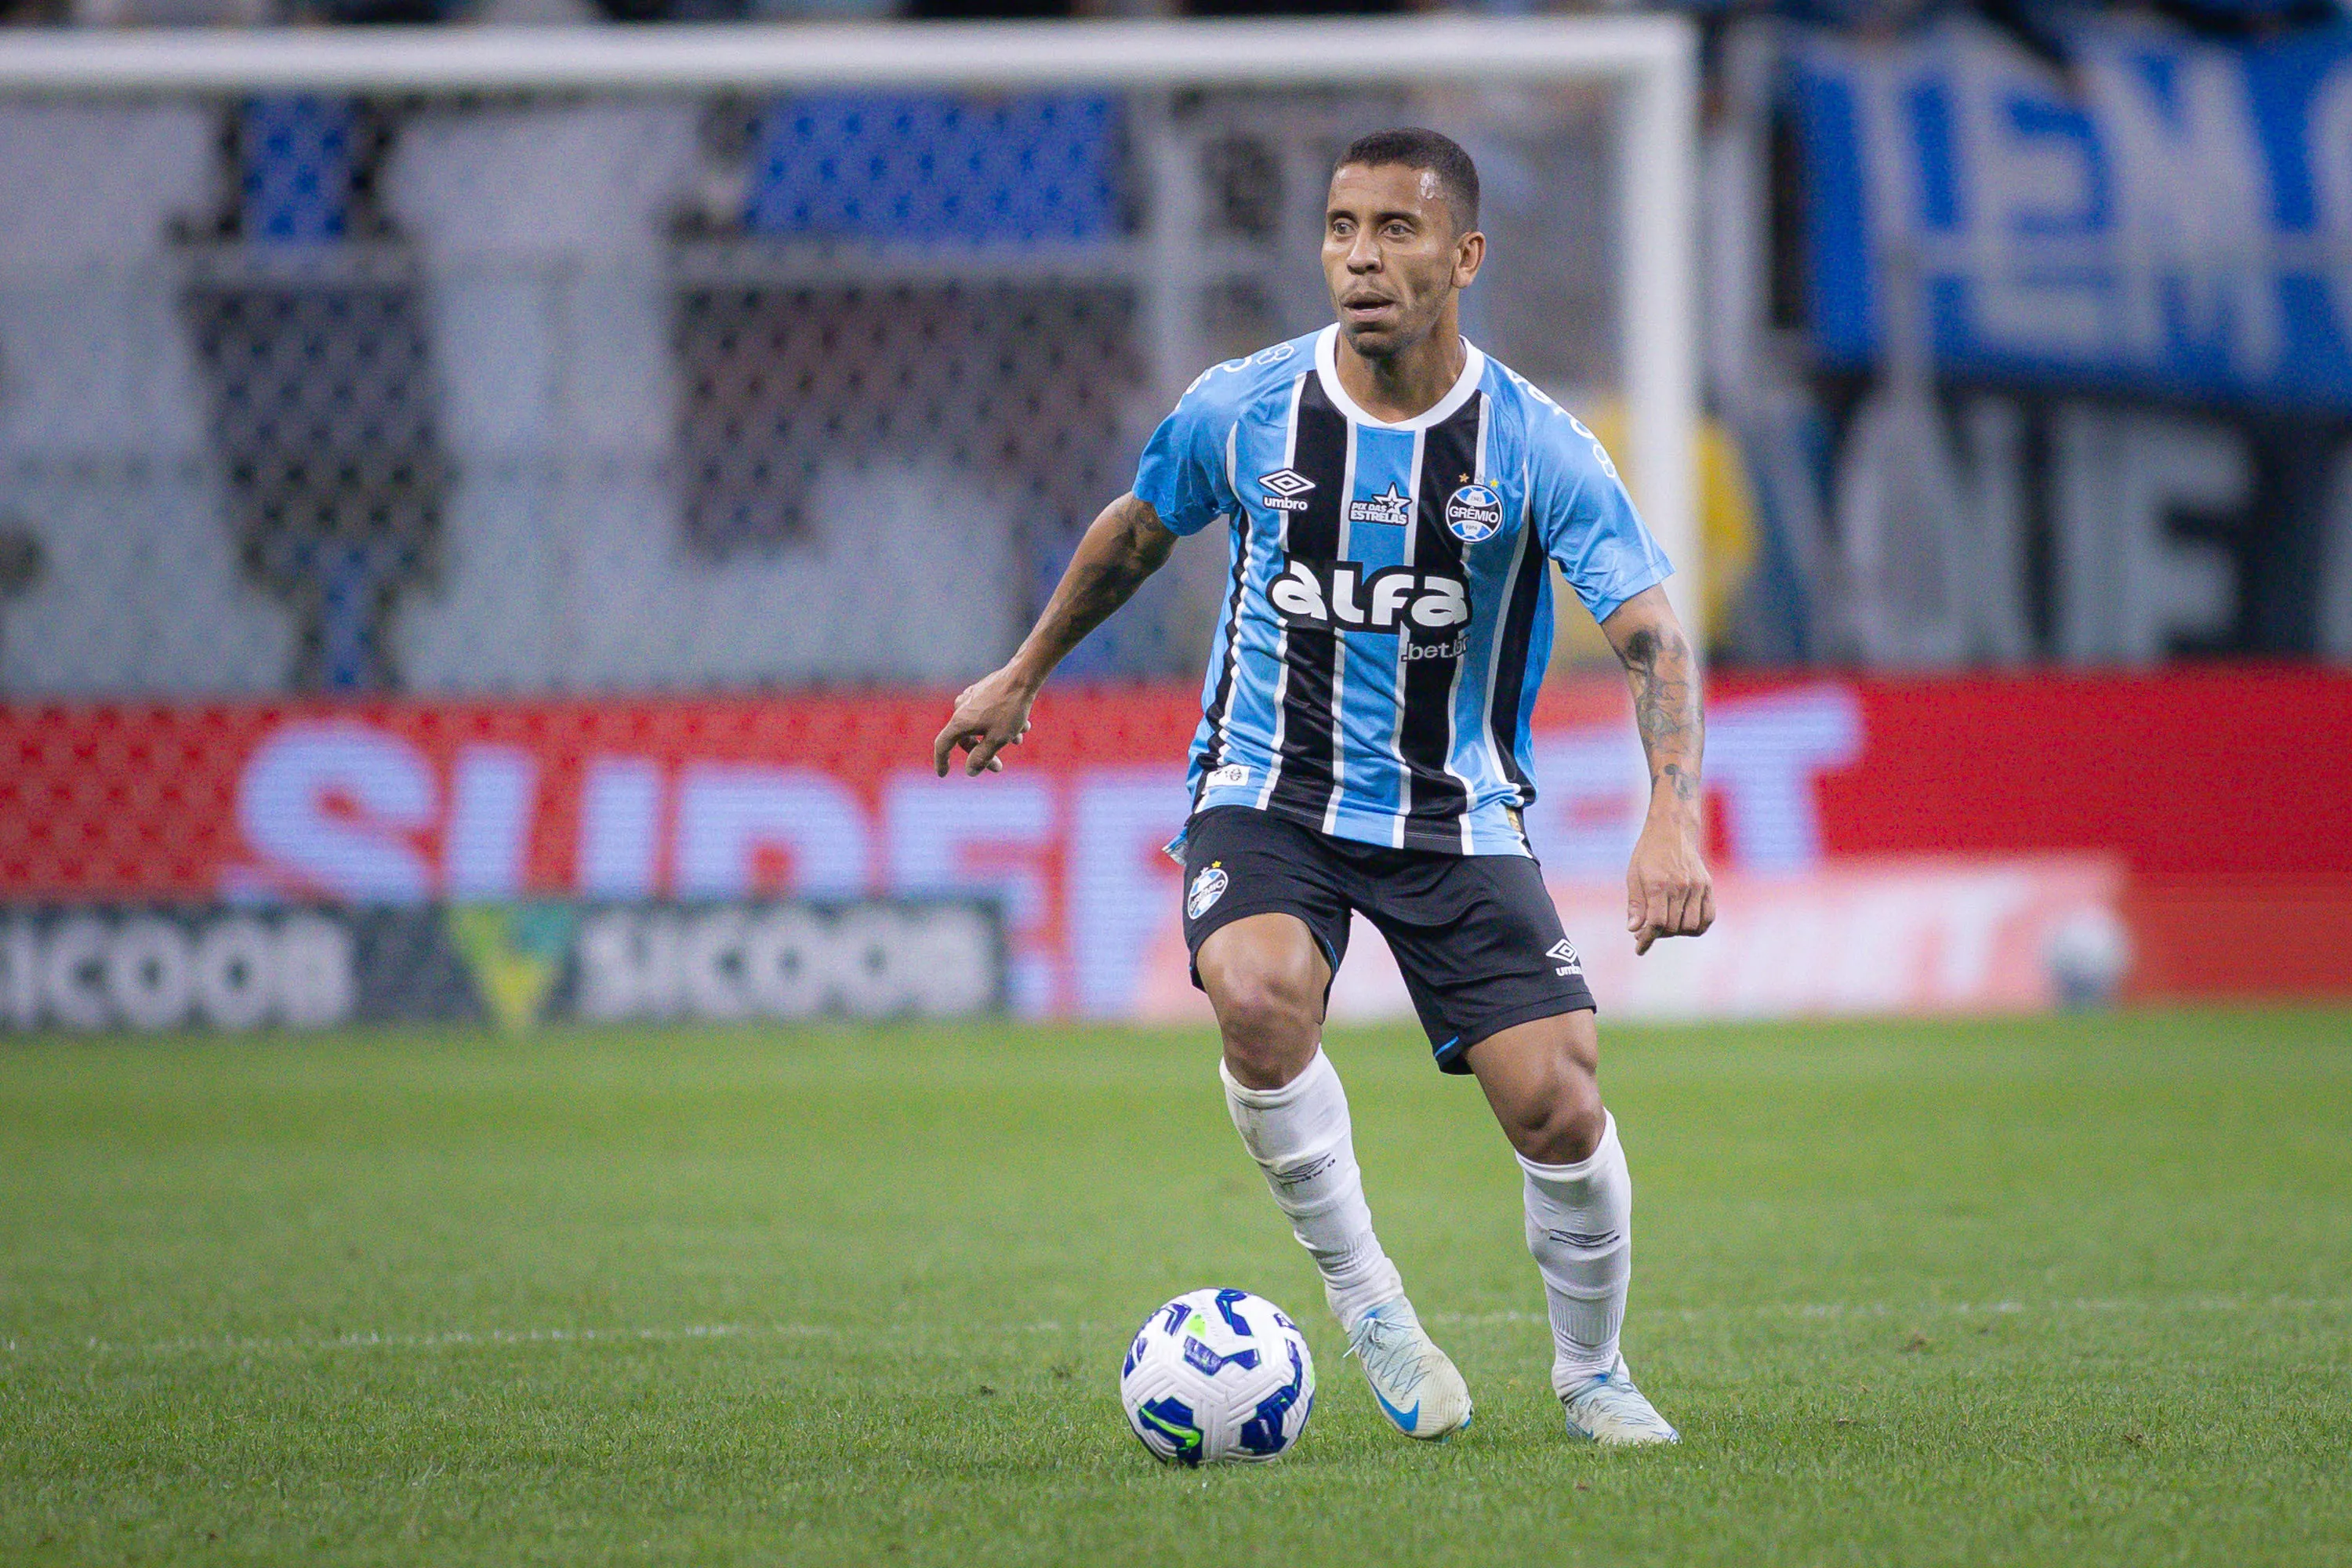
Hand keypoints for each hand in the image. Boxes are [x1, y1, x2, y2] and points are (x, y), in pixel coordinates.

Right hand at [932, 665, 1037, 776]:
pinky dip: (1002, 723)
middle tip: (999, 767)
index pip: (943, 745)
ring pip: (981, 726)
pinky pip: (988, 714)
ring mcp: (972, 697)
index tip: (943, 774)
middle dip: (983, 753)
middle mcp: (961, 707)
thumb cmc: (1010, 708)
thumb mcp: (997, 739)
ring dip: (998, 737)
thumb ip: (982, 757)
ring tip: (1019, 740)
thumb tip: (970, 771)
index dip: (941, 761)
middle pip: (966, 738)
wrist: (1023, 676)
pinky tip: (1022, 726)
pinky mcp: (983, 691)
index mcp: (959, 721)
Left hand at [1625, 813, 1713, 955]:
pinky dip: (1697, 927)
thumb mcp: (1633, 876)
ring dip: (1677, 932)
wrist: (1672, 829)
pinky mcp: (1708, 886)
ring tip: (1666, 924)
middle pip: (1673, 927)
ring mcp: (1697, 886)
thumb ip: (1635, 904)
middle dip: (1658, 934)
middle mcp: (1680, 887)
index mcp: (1658, 884)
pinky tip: (1684, 924)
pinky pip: (1708, 917)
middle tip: (1648, 930)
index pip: (1655, 923)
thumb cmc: (1648, 853)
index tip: (1639, 949)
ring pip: (1691, 926)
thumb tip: (1634, 930)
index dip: (1646, 940)